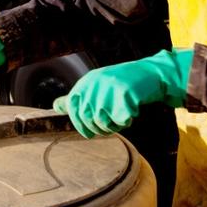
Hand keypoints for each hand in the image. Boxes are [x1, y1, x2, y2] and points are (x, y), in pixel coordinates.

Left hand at [53, 48, 191, 137]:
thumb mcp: (96, 85)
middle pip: (87, 119)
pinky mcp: (124, 95)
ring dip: (112, 126)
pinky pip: (120, 120)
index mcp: (87, 82)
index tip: (89, 132)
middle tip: (110, 127)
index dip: (80, 124)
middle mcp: (95, 84)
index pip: (73, 108)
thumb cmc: (122, 83)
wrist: (150, 73)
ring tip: (121, 118)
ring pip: (103, 122)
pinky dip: (126, 121)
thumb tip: (56, 105)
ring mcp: (109, 89)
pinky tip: (131, 113)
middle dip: (98, 129)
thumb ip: (78, 97)